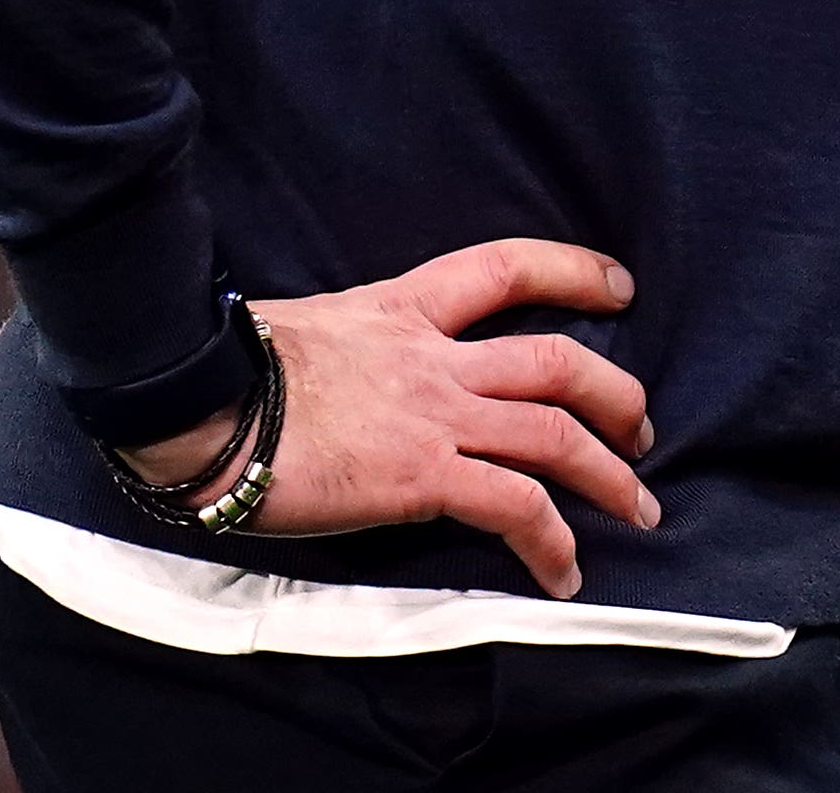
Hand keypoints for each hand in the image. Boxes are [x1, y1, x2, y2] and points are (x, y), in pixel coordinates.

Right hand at [121, 238, 658, 596]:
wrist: (199, 406)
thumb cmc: (228, 371)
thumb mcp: (307, 327)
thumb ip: (354, 345)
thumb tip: (354, 370)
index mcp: (402, 310)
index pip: (506, 268)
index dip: (573, 271)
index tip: (618, 286)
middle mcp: (434, 358)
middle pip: (558, 361)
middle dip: (616, 395)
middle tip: (640, 429)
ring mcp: (435, 416)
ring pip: (556, 435)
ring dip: (610, 475)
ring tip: (638, 509)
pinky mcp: (423, 477)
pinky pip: (515, 507)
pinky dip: (552, 540)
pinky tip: (564, 571)